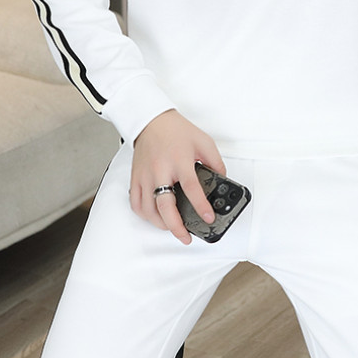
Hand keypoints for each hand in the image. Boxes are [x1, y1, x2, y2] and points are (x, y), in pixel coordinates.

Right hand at [130, 110, 225, 244]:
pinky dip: (144, 215)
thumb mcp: (204, 141)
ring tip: (172, 228)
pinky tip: (155, 218)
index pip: (192, 188)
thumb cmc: (177, 130)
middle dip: (176, 226)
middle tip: (186, 237)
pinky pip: (136, 203)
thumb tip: (222, 179)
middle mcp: (161, 170)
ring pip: (148, 209)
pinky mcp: (136, 178)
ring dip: (161, 224)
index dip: (201, 206)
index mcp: (180, 160)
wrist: (151, 120)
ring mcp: (145, 176)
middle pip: (165, 206)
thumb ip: (215, 161)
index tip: (208, 217)